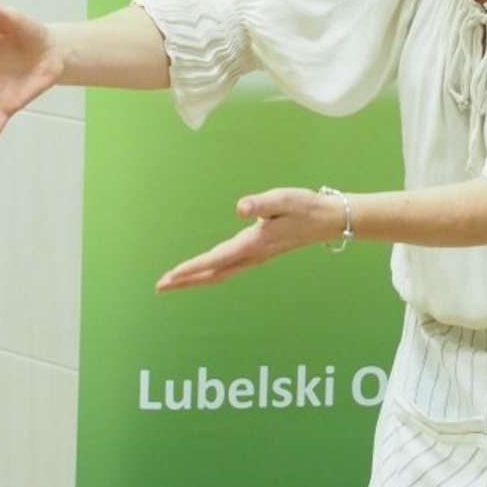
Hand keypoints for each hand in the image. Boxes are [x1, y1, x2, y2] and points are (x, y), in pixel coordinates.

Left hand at [156, 188, 342, 290]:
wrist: (327, 220)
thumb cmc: (305, 206)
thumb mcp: (283, 199)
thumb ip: (261, 203)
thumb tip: (240, 208)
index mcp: (253, 244)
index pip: (216, 259)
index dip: (192, 267)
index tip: (170, 276)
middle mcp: (252, 255)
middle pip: (212, 274)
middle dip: (186, 281)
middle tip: (159, 287)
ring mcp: (255, 257)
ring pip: (219, 274)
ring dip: (195, 279)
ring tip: (173, 283)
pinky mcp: (257, 254)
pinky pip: (226, 269)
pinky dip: (209, 273)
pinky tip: (202, 272)